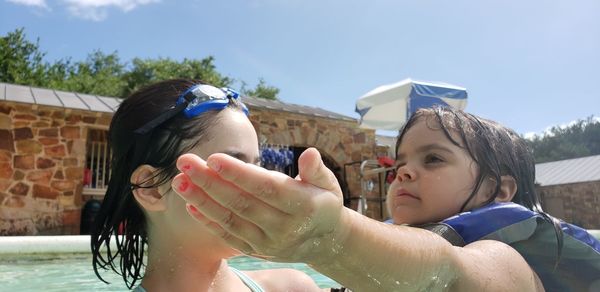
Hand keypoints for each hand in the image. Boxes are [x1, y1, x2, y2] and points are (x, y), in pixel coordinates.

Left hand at [172, 148, 348, 263]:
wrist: (325, 241)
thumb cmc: (323, 202)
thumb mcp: (328, 184)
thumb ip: (316, 169)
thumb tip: (309, 154)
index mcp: (304, 206)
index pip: (266, 188)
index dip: (239, 174)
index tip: (214, 158)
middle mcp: (284, 228)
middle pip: (242, 204)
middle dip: (210, 182)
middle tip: (185, 162)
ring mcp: (268, 243)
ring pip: (230, 221)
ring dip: (202, 200)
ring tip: (179, 181)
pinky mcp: (256, 251)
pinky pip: (228, 236)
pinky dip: (208, 221)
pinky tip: (190, 204)